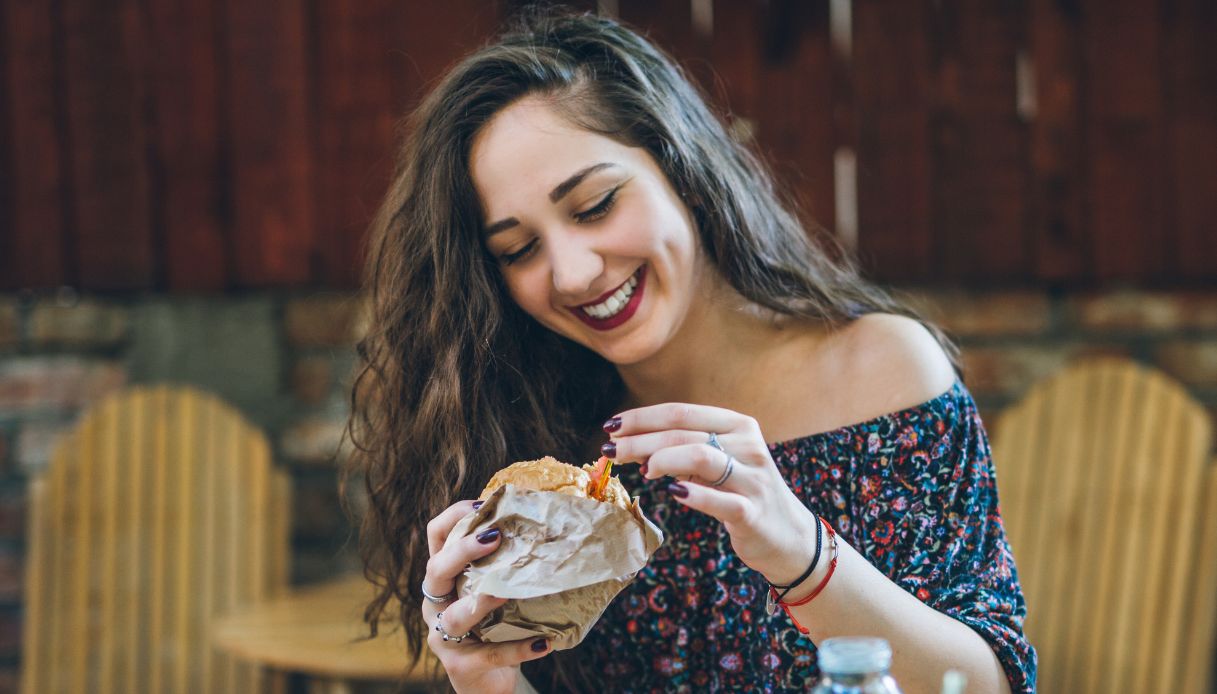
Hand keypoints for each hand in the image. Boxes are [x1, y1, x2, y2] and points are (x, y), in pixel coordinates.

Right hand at [423, 500, 551, 693]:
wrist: (487, 681)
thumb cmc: (493, 625)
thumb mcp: (492, 590)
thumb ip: (503, 563)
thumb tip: (543, 520)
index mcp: (442, 578)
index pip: (435, 536)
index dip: (455, 516)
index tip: (485, 505)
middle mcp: (435, 604)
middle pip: (436, 569)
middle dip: (463, 551)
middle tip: (494, 537)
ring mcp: (443, 637)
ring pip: (455, 617)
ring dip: (482, 602)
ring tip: (507, 592)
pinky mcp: (461, 666)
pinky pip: (490, 655)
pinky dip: (518, 649)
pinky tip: (543, 643)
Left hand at [604, 404, 819, 585]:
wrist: (788, 535)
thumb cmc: (742, 492)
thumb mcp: (718, 463)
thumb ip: (683, 450)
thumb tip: (633, 446)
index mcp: (738, 425)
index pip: (682, 412)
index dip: (642, 417)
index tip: (611, 426)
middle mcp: (748, 446)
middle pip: (684, 433)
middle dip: (640, 439)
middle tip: (610, 450)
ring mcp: (753, 479)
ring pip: (701, 457)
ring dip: (662, 460)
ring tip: (642, 471)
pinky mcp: (753, 513)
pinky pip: (720, 500)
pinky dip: (694, 495)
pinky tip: (673, 492)